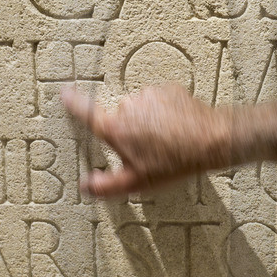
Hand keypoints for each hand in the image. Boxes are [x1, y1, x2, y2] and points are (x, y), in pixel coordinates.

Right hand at [60, 84, 234, 196]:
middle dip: (129, 131)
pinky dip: (164, 112)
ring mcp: (149, 95)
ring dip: (148, 121)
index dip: (73, 103)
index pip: (86, 112)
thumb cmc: (174, 163)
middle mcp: (128, 107)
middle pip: (120, 118)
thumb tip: (86, 185)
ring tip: (166, 140)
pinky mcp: (168, 89)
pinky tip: (176, 128)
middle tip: (148, 150)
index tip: (64, 93)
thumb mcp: (137, 182)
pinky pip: (159, 101)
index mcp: (116, 128)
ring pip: (141, 109)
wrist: (211, 140)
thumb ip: (106, 186)